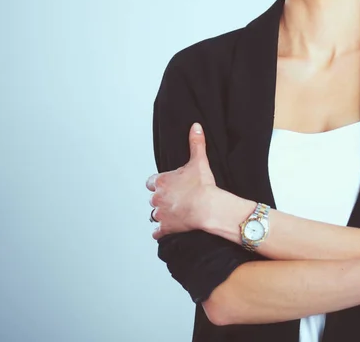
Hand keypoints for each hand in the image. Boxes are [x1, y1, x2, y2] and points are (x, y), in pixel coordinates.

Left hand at [146, 122, 218, 239]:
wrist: (207, 207)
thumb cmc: (202, 186)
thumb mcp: (199, 160)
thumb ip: (196, 143)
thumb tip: (195, 127)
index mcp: (162, 181)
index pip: (151, 181)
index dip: (159, 183)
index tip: (167, 184)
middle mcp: (157, 197)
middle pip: (152, 198)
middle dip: (160, 198)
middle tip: (172, 198)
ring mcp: (160, 213)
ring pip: (153, 214)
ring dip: (160, 213)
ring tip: (171, 212)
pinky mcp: (165, 227)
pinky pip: (157, 232)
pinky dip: (161, 231)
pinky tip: (167, 229)